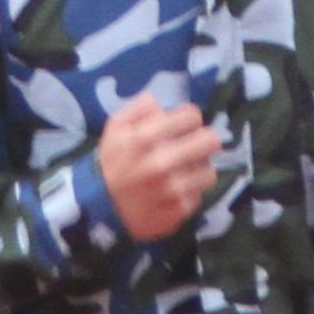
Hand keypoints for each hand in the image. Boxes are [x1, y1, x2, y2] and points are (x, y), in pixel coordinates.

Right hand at [97, 90, 221, 243]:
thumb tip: (159, 103)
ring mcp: (174, 189)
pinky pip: (199, 194)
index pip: (192, 116)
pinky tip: (174, 192)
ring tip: (182, 171)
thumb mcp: (114, 130)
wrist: (103, 210)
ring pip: (208, 171)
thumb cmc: (112, 165)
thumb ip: (137, 110)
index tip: (181, 126)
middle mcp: (163, 162)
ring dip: (197, 170)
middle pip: (211, 141)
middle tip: (191, 146)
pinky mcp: (181, 210)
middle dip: (201, 141)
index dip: (187, 118)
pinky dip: (189, 192)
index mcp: (145, 138)